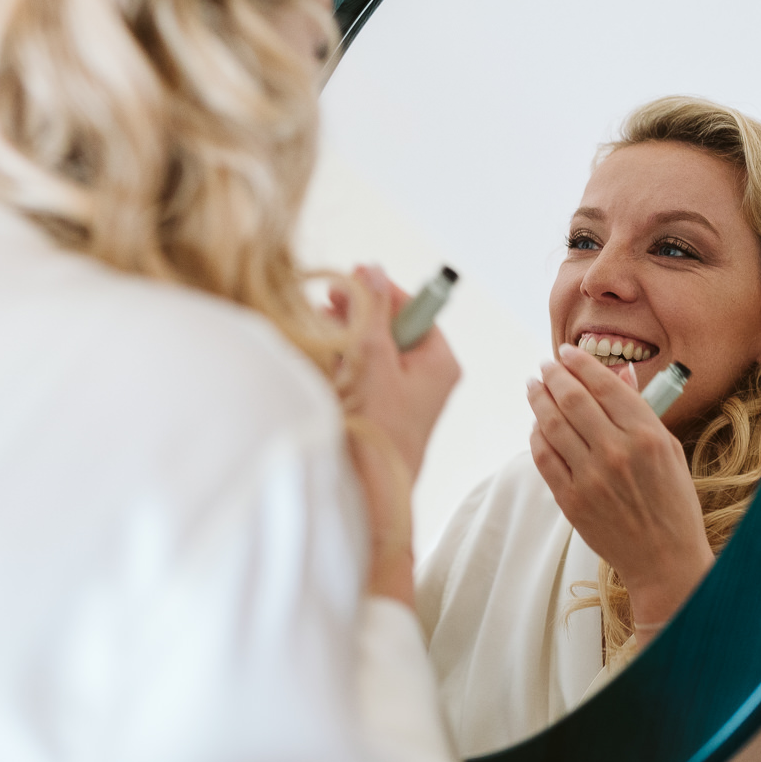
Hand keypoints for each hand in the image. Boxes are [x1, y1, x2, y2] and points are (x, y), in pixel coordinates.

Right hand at [331, 266, 460, 604]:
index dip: (379, 292)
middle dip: (357, 315)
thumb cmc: (378, 429)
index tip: (348, 280)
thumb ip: (371, 311)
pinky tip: (324, 364)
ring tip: (321, 335)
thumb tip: (372, 270)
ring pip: (372, 349)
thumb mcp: (373, 359)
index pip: (413, 308)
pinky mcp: (382, 409)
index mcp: (439, 360)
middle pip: (391, 326)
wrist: (368, 491)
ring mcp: (404, 394)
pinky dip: (343, 364)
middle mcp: (426, 376)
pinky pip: (363, 373)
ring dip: (346, 339)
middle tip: (326, 306)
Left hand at [527, 343, 713, 640]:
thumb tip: (618, 373)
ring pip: (552, 424)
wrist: (663, 558)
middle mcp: (617, 452)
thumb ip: (641, 410)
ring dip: (538, 399)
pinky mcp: (571, 499)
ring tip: (533, 386)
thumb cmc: (672, 501)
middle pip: (572, 399)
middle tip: (545, 366)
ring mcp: (590, 477)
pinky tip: (536, 424)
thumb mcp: (669, 449)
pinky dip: (536, 436)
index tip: (567, 351)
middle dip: (554, 375)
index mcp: (647, 435)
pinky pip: (543, 457)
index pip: (604, 384)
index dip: (581, 363)